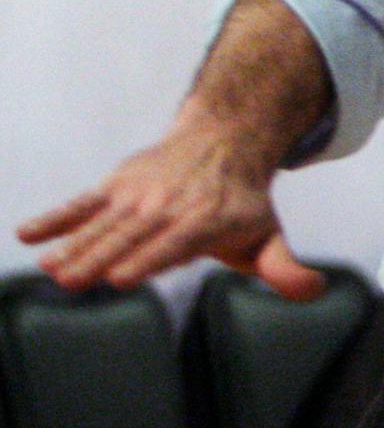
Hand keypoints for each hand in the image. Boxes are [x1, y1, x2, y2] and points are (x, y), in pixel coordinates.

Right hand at [17, 121, 324, 300]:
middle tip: (73, 281)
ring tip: (50, 268)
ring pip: (103, 222)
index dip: (150, 258)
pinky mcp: (117, 185)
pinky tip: (26, 235)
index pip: (175, 243)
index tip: (123, 277)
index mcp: (207, 221)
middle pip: (132, 235)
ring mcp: (139, 194)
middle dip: (101, 258)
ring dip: (73, 244)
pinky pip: (82, 202)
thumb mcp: (268, 234)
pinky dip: (56, 217)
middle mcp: (170, 205)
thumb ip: (284, 268)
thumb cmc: (243, 201)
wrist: (225, 138)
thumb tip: (311, 290)